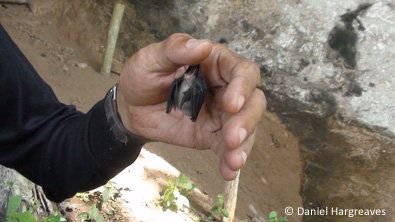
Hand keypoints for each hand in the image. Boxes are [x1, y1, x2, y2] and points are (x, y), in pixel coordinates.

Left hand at [116, 34, 265, 179]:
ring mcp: (221, 114)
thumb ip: (175, 49)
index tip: (231, 104)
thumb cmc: (142, 76)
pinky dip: (230, 160)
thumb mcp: (151, 58)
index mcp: (214, 63)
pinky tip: (228, 171)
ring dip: (245, 144)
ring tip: (234, 161)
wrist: (131, 108)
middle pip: (253, 100)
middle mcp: (225, 87)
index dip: (243, 86)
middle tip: (233, 137)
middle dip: (247, 120)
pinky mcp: (213, 135)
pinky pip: (228, 148)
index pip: (242, 71)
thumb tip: (202, 45)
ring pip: (247, 126)